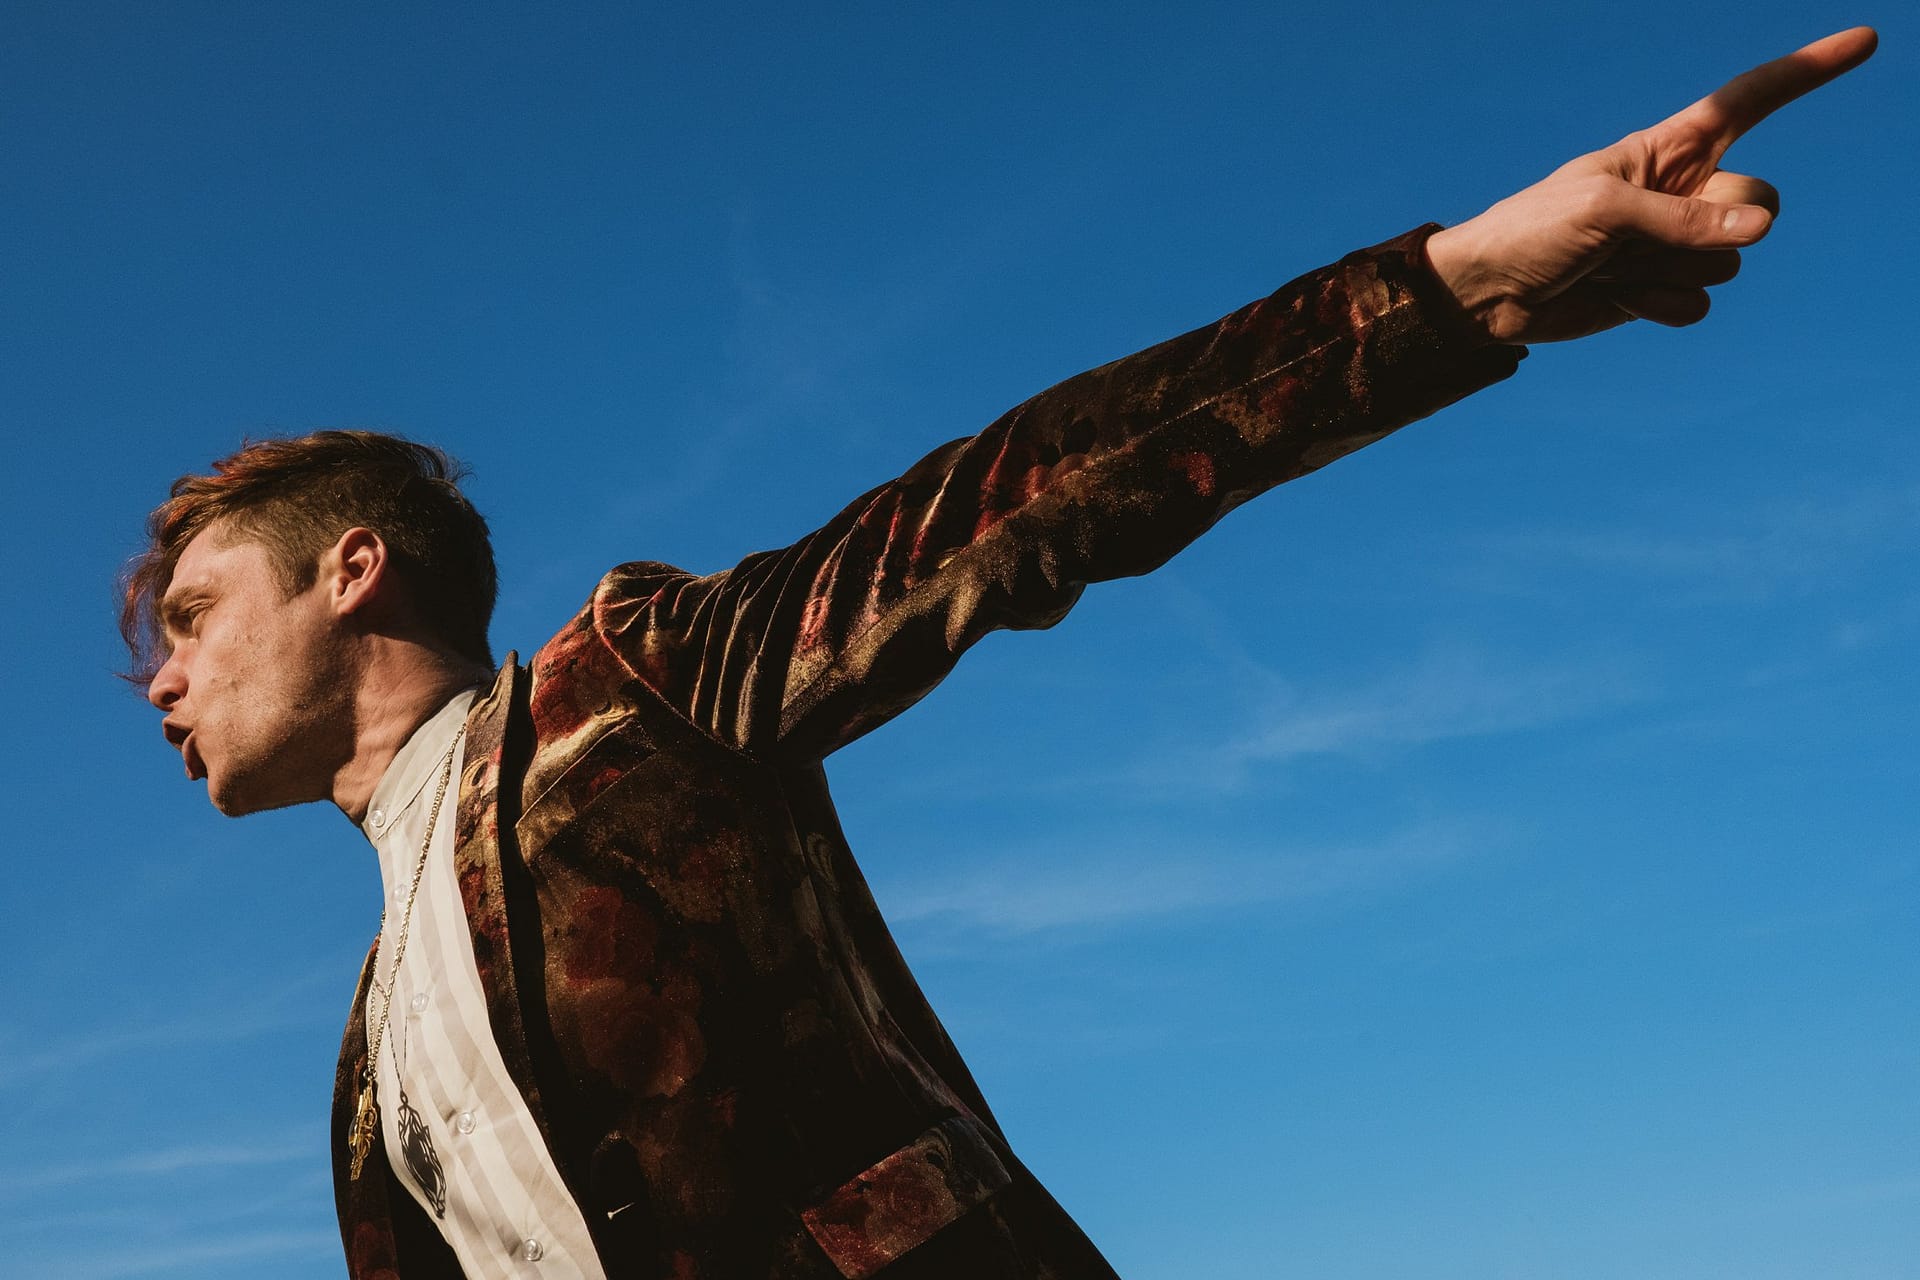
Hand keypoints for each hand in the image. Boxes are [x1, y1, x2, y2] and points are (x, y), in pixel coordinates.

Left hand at [1425, 27, 1876, 344]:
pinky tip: (1616, 298)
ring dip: (1668, 271)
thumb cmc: (1534, 231)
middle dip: (1712, 225)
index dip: (1806, 71)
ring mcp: (1676, 244)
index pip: (1750, 102)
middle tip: (1638, 236)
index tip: (1864, 40)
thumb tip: (1759, 234)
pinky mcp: (1662, 291)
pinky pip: (1701, 302)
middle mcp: (1683, 193)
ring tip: (1609, 267)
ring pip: (1729, 260)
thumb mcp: (1604, 213)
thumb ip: (1684, 221)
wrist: (1489, 294)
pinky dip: (1661, 305)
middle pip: (1756, 203)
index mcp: (1668, 150)